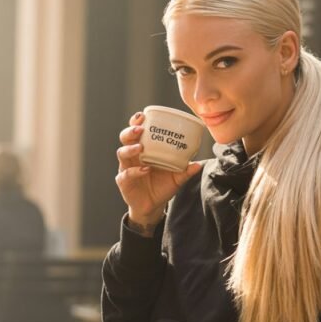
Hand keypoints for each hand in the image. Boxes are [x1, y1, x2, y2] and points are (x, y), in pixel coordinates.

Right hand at [116, 112, 201, 227]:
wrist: (153, 206)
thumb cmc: (162, 186)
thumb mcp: (176, 177)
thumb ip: (186, 170)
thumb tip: (199, 164)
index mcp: (144, 149)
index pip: (136, 131)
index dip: (136, 122)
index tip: (143, 115)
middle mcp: (133, 156)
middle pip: (125, 138)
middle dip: (130, 131)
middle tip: (140, 129)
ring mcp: (126, 168)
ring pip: (121, 153)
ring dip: (130, 149)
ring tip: (140, 148)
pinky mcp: (124, 182)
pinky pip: (125, 174)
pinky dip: (134, 171)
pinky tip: (144, 170)